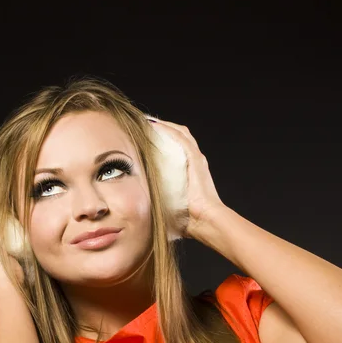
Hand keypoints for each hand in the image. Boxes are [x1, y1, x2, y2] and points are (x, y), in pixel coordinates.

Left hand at [148, 118, 225, 238]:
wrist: (204, 221)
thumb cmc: (187, 219)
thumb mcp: (168, 205)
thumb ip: (157, 200)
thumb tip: (137, 210)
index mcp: (188, 170)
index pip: (174, 147)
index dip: (160, 139)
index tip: (142, 137)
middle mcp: (194, 161)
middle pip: (177, 136)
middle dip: (160, 128)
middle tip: (141, 124)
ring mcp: (196, 158)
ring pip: (179, 133)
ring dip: (163, 125)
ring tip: (146, 121)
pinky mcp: (196, 159)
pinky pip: (181, 139)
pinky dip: (168, 130)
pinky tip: (154, 126)